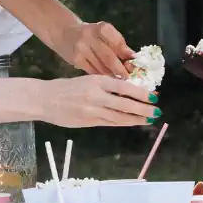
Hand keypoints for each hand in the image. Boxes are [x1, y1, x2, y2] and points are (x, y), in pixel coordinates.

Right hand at [37, 76, 155, 127]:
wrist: (44, 99)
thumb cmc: (65, 88)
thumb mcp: (86, 80)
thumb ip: (104, 86)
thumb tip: (127, 91)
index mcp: (96, 81)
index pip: (124, 87)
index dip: (140, 93)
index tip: (153, 96)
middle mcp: (96, 95)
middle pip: (125, 104)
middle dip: (143, 109)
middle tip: (157, 111)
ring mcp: (92, 110)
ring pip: (119, 116)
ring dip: (136, 119)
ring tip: (149, 119)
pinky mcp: (88, 121)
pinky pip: (110, 123)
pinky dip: (123, 123)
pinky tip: (132, 122)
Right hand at [64, 21, 135, 78]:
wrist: (64, 32)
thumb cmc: (91, 35)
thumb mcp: (104, 34)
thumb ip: (118, 45)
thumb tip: (133, 59)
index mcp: (101, 28)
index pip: (117, 43)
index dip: (126, 54)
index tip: (134, 64)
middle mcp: (89, 36)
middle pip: (109, 57)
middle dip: (120, 69)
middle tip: (127, 78)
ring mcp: (81, 48)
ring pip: (100, 67)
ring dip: (111, 76)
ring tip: (119, 82)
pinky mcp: (75, 59)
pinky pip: (92, 71)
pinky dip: (101, 77)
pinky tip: (106, 81)